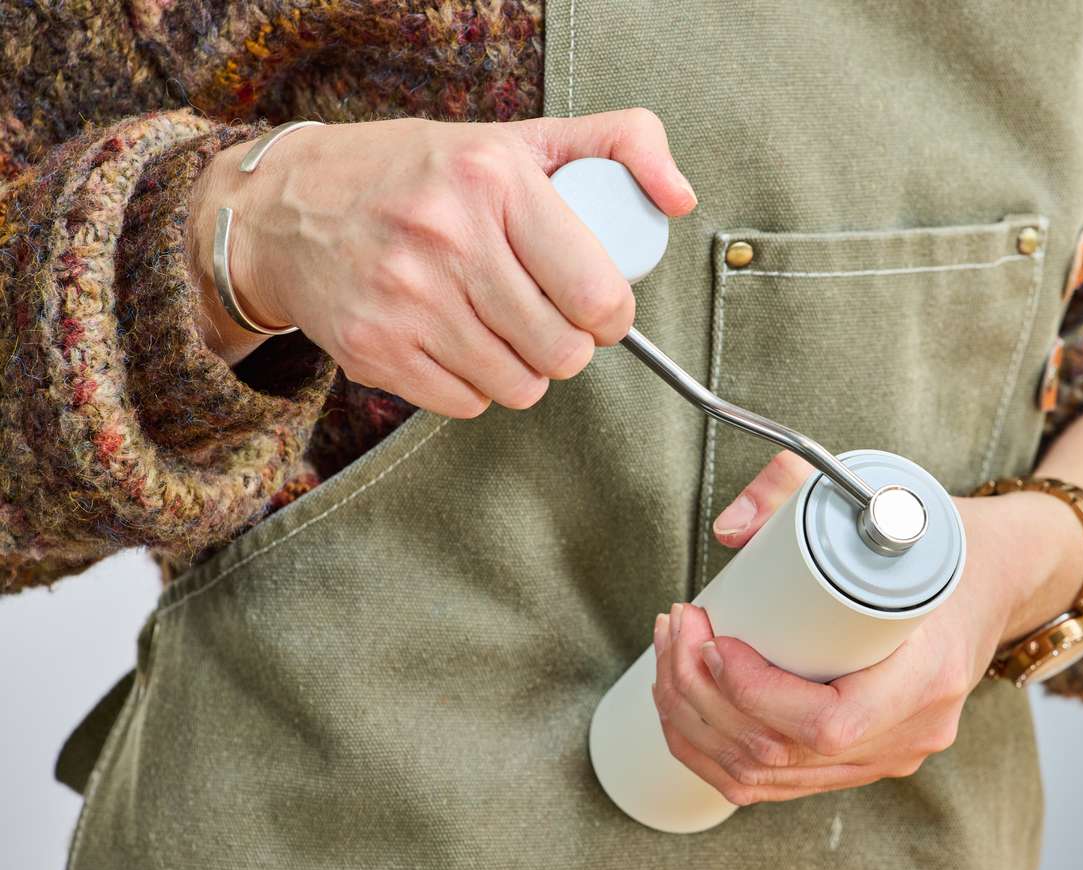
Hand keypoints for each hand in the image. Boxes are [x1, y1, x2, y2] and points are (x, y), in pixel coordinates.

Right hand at [189, 111, 696, 415]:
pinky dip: (476, 386)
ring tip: (506, 332)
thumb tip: (679, 199)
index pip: (596, 292)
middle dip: (572, 347)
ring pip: (519, 387)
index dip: (614, 317)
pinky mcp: (374, 349)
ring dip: (527, 371)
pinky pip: (467, 404)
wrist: (290, 208)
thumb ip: (619, 145)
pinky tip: (461, 347)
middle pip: (562, 351)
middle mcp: (446, 237)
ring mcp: (405, 298)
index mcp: (493, 179)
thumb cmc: (421, 175)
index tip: (600, 309)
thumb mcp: (519, 139)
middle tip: (553, 323)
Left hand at [649, 451, 1082, 805]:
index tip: (716, 637)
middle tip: (676, 631)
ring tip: (670, 656)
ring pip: (767, 777)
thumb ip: (801, 489)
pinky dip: (716, 753)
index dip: (755, 692)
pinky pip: (776, 783)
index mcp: (929, 675)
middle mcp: (912, 732)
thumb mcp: (889, 495)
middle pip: (781, 752)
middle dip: (702, 696)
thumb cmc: (944, 540)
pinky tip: (683, 709)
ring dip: (696, 724)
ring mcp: (888, 755)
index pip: (829, 722)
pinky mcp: (863, 760)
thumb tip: (729, 529)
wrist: (999, 578)